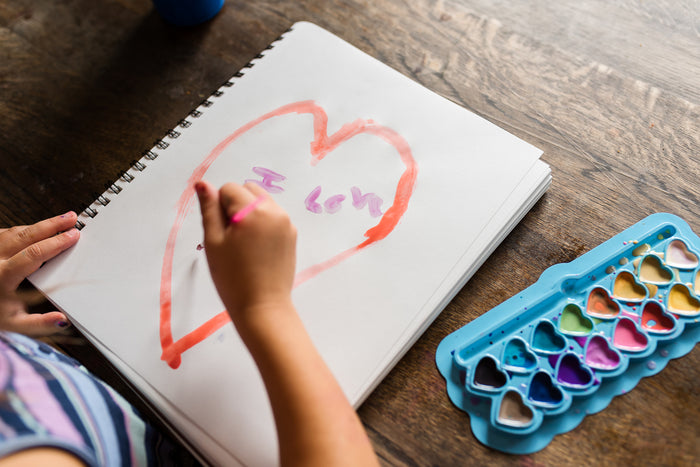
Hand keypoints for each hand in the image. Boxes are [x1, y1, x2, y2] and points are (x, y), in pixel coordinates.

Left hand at [0, 212, 79, 335]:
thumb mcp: (14, 324)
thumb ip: (39, 323)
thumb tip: (62, 319)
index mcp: (3, 276)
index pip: (35, 253)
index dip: (56, 243)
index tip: (73, 236)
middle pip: (26, 235)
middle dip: (52, 225)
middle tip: (71, 219)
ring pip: (16, 231)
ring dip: (39, 225)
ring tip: (59, 221)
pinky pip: (5, 233)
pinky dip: (23, 230)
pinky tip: (33, 230)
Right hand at [195, 181, 296, 324]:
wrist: (262, 306)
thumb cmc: (232, 277)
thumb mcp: (213, 241)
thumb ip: (209, 209)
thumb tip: (203, 184)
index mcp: (254, 210)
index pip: (229, 189)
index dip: (219, 208)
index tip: (221, 233)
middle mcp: (275, 211)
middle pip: (248, 189)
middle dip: (236, 205)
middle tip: (231, 237)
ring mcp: (286, 222)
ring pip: (262, 201)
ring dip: (250, 212)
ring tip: (244, 243)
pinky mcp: (292, 234)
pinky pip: (273, 216)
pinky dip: (262, 223)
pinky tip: (256, 248)